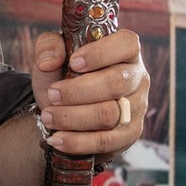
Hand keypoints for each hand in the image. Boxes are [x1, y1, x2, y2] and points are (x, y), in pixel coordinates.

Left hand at [31, 27, 149, 159]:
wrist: (64, 112)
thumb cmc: (64, 77)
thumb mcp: (52, 56)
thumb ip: (48, 47)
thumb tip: (49, 61)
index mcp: (125, 51)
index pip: (126, 44)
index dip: (101, 53)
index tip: (73, 62)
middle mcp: (137, 78)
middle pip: (116, 83)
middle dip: (78, 91)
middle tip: (52, 95)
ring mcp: (137, 107)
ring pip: (109, 114)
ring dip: (73, 117)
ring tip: (48, 116)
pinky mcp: (130, 134)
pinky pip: (106, 140)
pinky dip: (78, 141)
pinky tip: (57, 138)